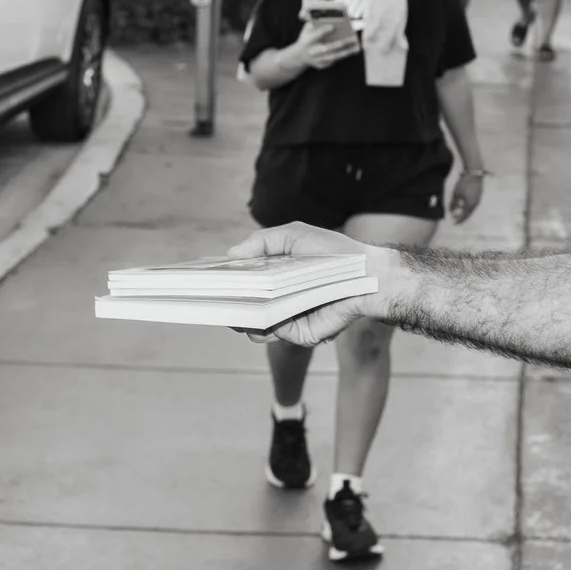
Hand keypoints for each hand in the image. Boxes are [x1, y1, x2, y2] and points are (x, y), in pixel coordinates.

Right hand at [223, 222, 393, 348]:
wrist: (366, 276)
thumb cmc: (335, 252)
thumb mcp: (295, 235)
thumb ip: (262, 241)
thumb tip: (231, 254)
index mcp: (275, 277)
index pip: (243, 283)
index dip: (223, 282)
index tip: (204, 279)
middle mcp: (278, 299)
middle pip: (242, 306)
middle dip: (223, 303)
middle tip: (208, 297)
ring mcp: (286, 318)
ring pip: (250, 324)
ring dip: (236, 316)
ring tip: (226, 306)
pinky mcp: (298, 334)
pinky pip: (270, 334)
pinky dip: (258, 326)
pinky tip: (251, 315)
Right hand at [291, 14, 362, 73]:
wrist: (299, 57)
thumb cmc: (306, 39)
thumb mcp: (306, 30)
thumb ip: (314, 23)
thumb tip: (327, 18)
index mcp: (307, 41)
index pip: (316, 36)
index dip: (324, 31)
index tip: (333, 26)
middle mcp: (312, 52)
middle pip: (328, 48)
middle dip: (341, 43)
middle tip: (353, 38)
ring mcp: (317, 60)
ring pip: (334, 56)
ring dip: (346, 52)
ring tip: (356, 46)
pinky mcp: (322, 65)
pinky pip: (334, 60)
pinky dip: (343, 55)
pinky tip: (351, 51)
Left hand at [448, 169, 483, 223]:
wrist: (474, 173)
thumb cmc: (464, 184)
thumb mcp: (456, 194)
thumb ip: (453, 203)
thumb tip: (450, 211)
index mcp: (470, 205)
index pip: (465, 215)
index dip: (460, 219)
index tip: (455, 223)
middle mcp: (476, 204)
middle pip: (469, 213)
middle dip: (463, 217)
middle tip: (457, 220)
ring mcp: (478, 199)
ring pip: (471, 208)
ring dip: (466, 211)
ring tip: (460, 213)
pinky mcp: (479, 194)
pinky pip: (473, 203)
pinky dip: (468, 206)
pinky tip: (464, 205)